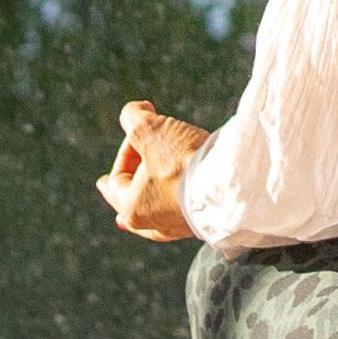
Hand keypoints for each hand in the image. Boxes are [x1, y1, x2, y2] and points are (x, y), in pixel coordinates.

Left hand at [97, 103, 212, 242]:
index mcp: (133, 208)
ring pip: (157, 212)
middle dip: (124, 188)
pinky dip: (175, 203)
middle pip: (131, 205)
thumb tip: (135, 111)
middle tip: (106, 186)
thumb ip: (133, 117)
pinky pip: (182, 213)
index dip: (125, 150)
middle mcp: (155, 224)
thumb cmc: (184, 162)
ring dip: (151, 196)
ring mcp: (182, 226)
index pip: (117, 178)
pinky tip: (176, 206)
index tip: (137, 130)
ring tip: (141, 202)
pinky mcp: (205, 222)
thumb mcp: (149, 130)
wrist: (231, 183)